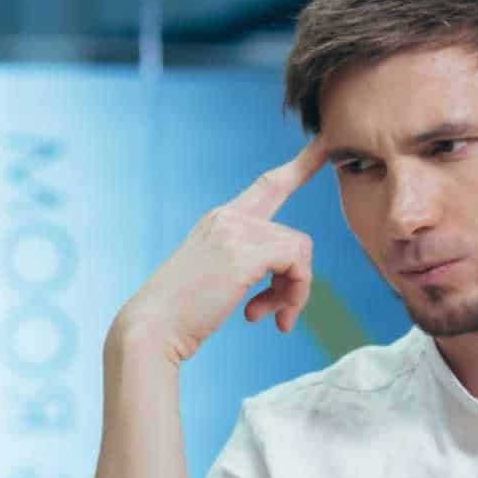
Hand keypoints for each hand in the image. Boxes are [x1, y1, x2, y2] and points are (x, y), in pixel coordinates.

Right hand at [115, 139, 327, 364]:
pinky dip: (295, 294)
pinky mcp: (244, 255)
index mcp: (220, 219)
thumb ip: (249, 261)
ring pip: (299, 253)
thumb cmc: (182, 312)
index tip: (323, 148)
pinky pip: (296, 264)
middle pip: (294, 238)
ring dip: (294, 292)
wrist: (153, 328)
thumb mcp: (217, 275)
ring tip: (274, 318)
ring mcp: (235, 233)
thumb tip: (291, 271)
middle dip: (294, 281)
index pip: (268, 185)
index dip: (299, 168)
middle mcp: (228, 218)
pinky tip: (271, 319)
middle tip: (279, 314)